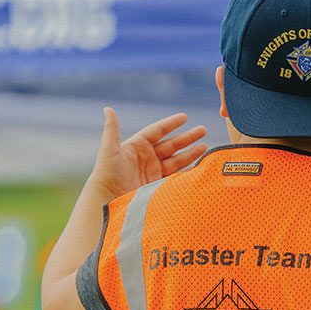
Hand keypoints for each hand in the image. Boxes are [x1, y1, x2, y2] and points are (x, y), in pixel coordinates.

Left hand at [90, 107, 206, 198]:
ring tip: (205, 147)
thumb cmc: (106, 174)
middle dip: (187, 137)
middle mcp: (146, 157)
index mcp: (137, 146)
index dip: (171, 124)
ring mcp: (153, 172)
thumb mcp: (109, 150)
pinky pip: (175, 175)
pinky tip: (197, 166)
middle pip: (171, 144)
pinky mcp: (157, 185)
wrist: (108, 200)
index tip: (185, 117)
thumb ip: (112, 129)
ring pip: (176, 159)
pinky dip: (186, 171)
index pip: (157, 131)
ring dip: (190, 153)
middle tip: (203, 130)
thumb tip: (108, 109)